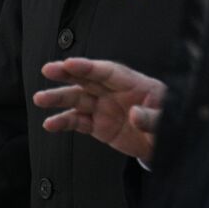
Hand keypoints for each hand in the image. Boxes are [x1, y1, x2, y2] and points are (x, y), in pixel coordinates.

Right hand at [33, 57, 166, 160]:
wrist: (165, 144)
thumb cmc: (168, 123)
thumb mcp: (166, 120)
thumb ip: (151, 117)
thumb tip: (134, 114)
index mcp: (134, 84)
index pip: (108, 71)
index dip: (89, 67)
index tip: (70, 63)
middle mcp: (115, 92)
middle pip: (88, 79)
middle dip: (68, 74)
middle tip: (48, 69)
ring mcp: (104, 107)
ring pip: (78, 99)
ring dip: (58, 98)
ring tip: (40, 99)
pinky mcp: (98, 125)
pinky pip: (78, 122)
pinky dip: (63, 122)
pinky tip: (49, 124)